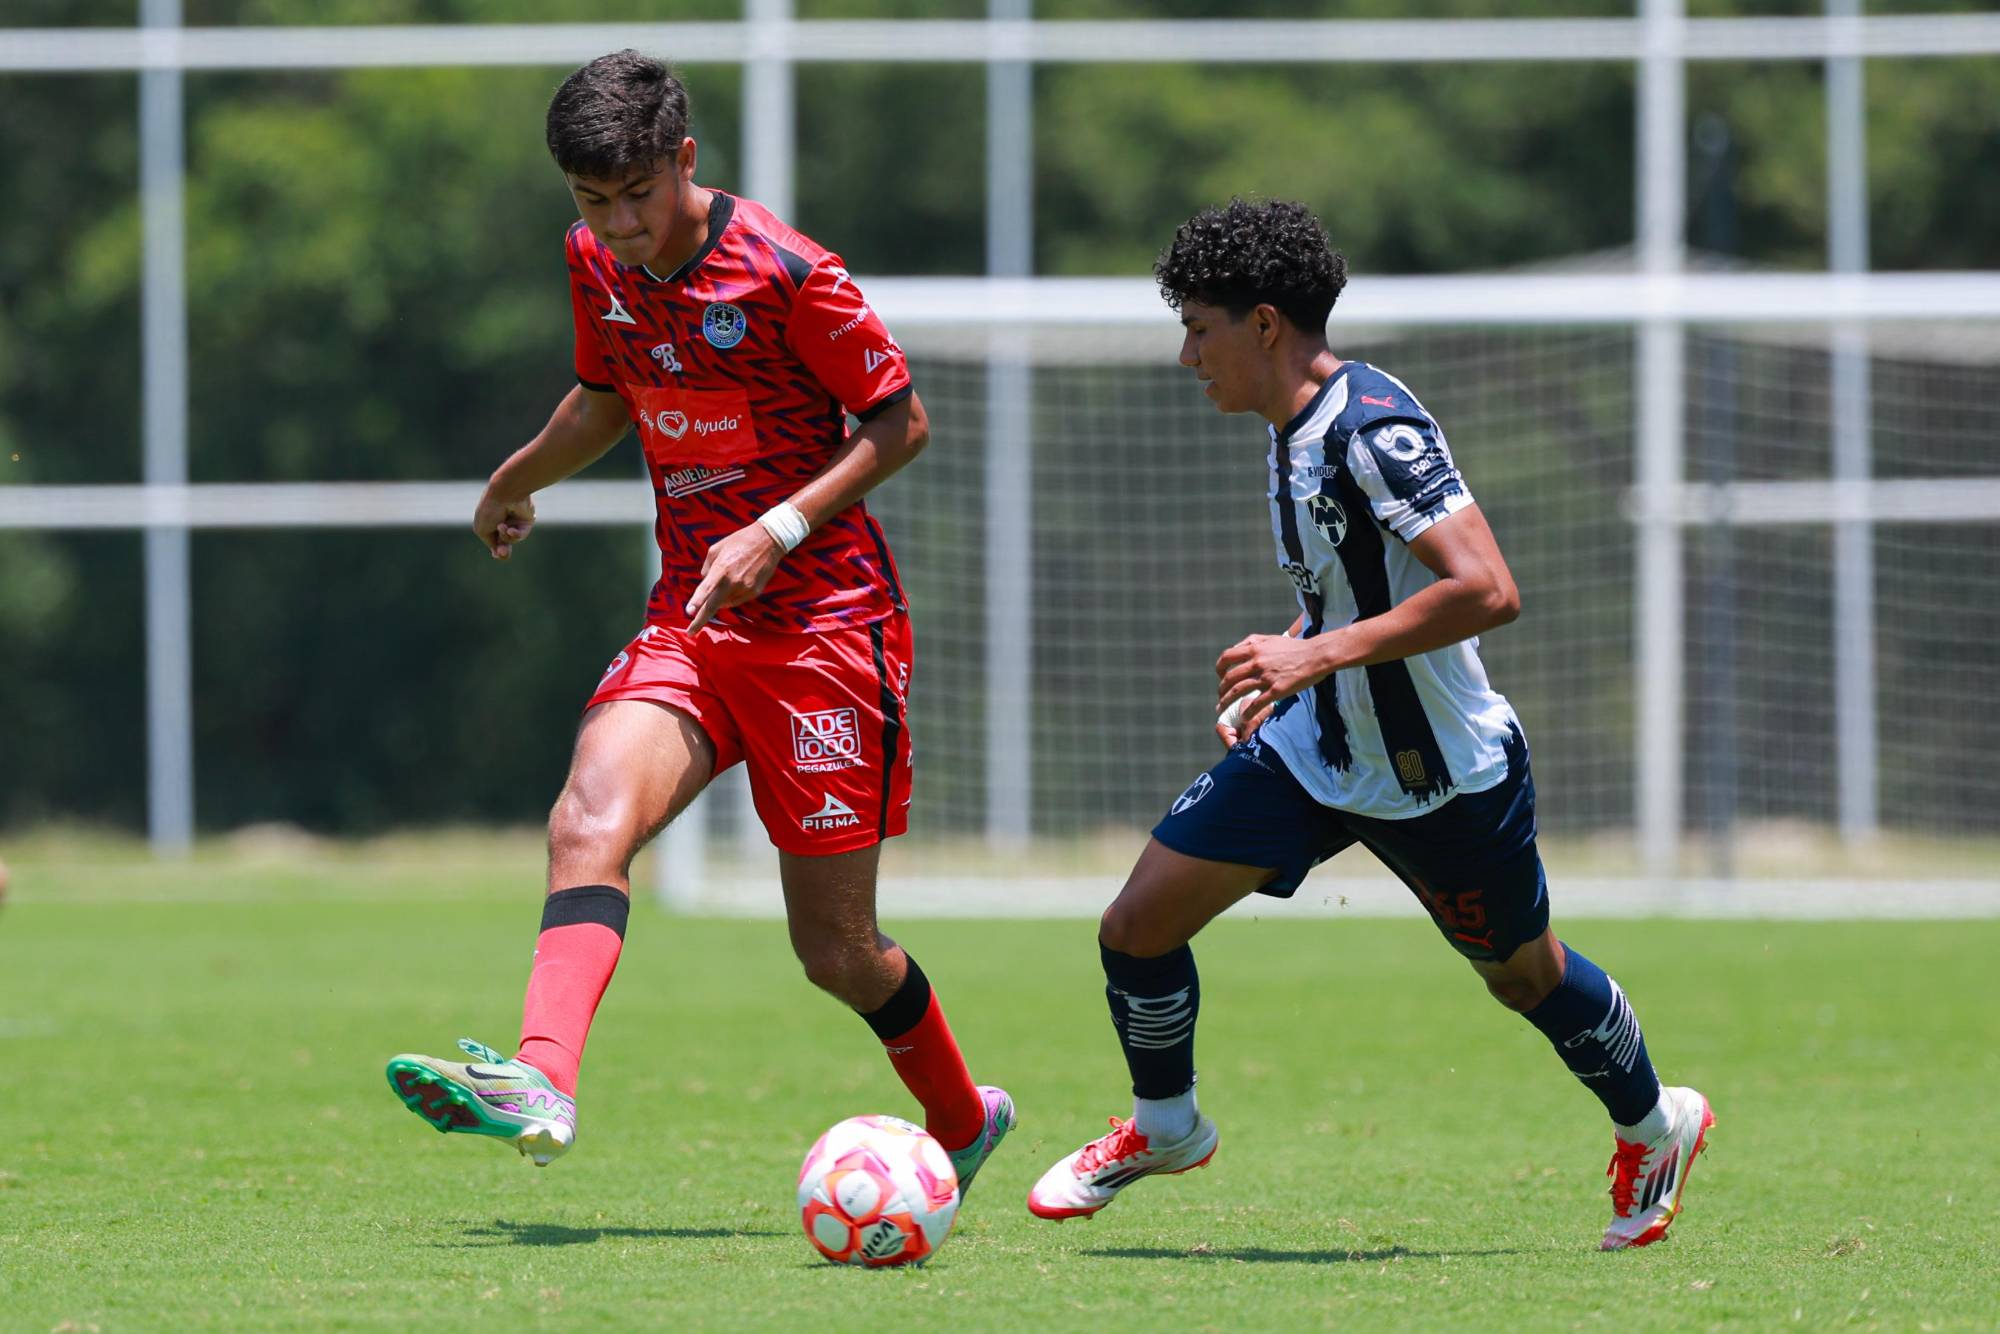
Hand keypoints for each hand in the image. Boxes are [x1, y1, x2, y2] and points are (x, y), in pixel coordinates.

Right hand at [473, 488, 535, 560]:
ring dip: (506, 536)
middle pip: (504, 543)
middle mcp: (502, 521)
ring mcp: (514, 521)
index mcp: (489, 522)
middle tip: (501, 553)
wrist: (506, 493)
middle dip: (503, 549)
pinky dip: (515, 534)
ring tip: (503, 526)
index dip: (495, 549)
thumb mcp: (483, 530)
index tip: (496, 555)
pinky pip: (521, 534)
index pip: (493, 540)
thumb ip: (491, 543)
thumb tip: (498, 553)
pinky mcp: (526, 521)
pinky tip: (511, 529)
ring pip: (512, 540)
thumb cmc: (490, 510)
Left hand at [684, 522, 786, 632]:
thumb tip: (704, 581)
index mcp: (721, 568)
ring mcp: (745, 588)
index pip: (706, 589)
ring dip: (720, 598)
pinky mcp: (754, 592)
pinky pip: (737, 600)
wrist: (768, 541)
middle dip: (700, 620)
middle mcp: (733, 581)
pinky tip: (736, 583)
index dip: (697, 602)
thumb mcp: (716, 549)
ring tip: (727, 581)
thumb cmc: (739, 541)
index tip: (689, 613)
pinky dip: (732, 596)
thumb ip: (707, 567)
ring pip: (725, 603)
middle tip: (690, 632)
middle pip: (714, 606)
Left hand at [1216, 632, 1340, 739]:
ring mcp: (1265, 677)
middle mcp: (1256, 662)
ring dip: (1226, 701)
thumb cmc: (1294, 647)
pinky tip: (1243, 718)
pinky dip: (1247, 712)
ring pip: (1238, 691)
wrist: (1316, 656)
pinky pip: (1256, 703)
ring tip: (1222, 709)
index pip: (1226, 658)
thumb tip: (1238, 649)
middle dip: (1221, 689)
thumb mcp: (1270, 638)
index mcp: (1254, 649)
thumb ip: (1252, 641)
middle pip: (1229, 678)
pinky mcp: (1276, 690)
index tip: (1221, 677)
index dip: (1219, 668)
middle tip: (1220, 697)